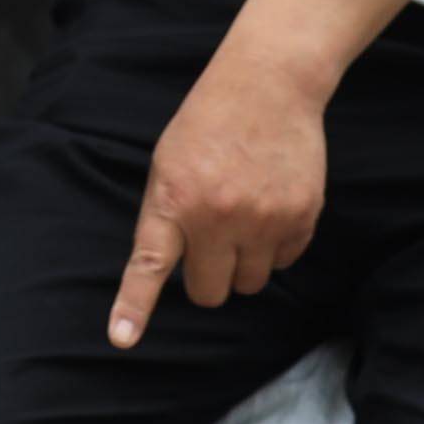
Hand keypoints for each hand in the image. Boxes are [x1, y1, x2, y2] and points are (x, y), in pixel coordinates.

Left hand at [111, 41, 329, 346]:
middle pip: (210, 293)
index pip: (148, 265)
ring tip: (245, 218)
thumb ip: (167, 218)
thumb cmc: (209, 125)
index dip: (134, 307)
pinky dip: (278, 247)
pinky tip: (272, 206)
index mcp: (173, 201)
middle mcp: (216, 215)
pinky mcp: (300, 216)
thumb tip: (172, 272)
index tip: (122, 339)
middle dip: (210, 278)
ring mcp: (262, 219)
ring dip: (246, 264)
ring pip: (251, 284)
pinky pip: (286, 262)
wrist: (269, 84)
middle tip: (213, 243)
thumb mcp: (167, 165)